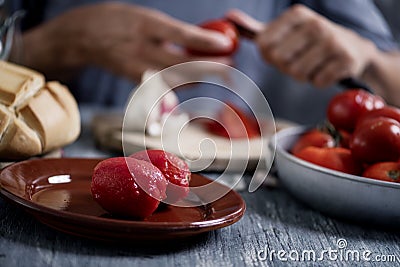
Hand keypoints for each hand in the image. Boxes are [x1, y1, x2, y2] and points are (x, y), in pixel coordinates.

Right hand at [22, 2, 233, 80]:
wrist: (82, 36)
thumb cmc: (119, 22)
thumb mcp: (143, 16)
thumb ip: (169, 31)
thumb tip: (201, 43)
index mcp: (145, 25)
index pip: (180, 35)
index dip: (205, 42)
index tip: (227, 45)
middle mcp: (141, 48)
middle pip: (181, 64)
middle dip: (209, 67)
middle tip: (231, 66)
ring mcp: (136, 67)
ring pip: (175, 80)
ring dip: (200, 78)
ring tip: (219, 72)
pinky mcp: (134, 81)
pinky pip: (163, 88)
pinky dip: (182, 86)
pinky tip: (195, 81)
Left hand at [226, 5, 377, 87]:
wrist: (352, 48)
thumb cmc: (308, 41)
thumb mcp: (283, 31)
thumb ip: (255, 29)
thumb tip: (228, 17)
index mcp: (296, 14)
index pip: (264, 45)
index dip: (269, 56)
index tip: (281, 52)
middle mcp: (315, 24)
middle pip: (279, 61)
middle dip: (285, 67)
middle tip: (298, 60)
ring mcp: (332, 41)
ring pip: (297, 73)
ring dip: (302, 76)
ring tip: (312, 64)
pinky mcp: (345, 59)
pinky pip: (317, 82)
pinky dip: (318, 81)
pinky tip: (326, 69)